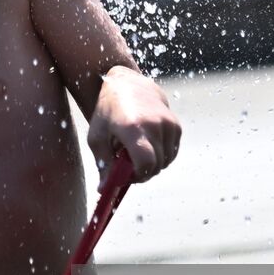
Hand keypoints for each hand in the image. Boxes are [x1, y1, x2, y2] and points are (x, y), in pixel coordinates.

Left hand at [87, 67, 182, 182]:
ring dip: (151, 164)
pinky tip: (147, 145)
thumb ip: (103, 164)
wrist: (127, 84)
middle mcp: (154, 125)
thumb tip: (104, 190)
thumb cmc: (107, 112)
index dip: (136, 177)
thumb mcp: (97, 136)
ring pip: (165, 162)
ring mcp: (168, 124)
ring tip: (135, 152)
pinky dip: (161, 156)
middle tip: (128, 168)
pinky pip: (171, 153)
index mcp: (132, 127)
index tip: (125, 176)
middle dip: (142, 173)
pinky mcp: (176, 125)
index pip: (145, 164)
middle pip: (156, 166)